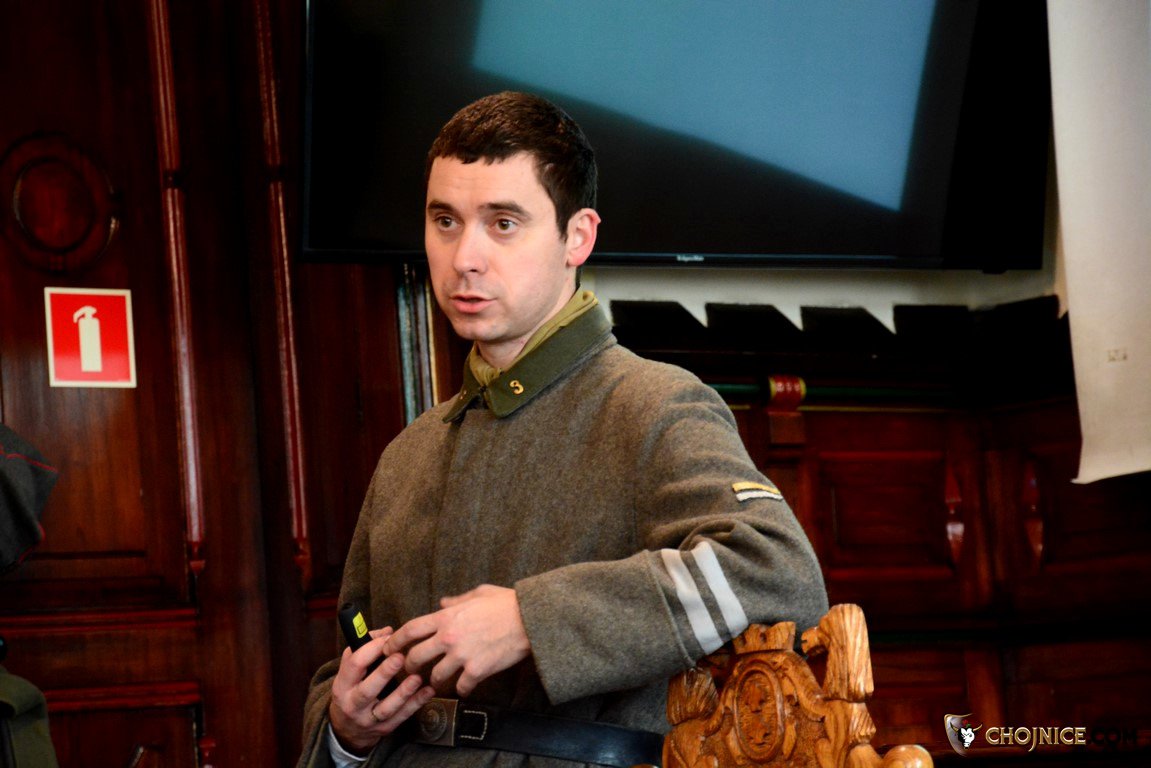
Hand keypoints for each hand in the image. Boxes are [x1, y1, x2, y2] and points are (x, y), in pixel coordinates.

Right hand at [328, 629, 436, 754]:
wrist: (347, 729)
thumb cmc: (352, 690)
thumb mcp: (350, 671)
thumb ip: (366, 648)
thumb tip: (388, 631)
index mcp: (342, 685)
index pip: (354, 665)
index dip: (371, 649)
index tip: (388, 638)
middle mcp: (353, 704)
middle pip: (368, 689)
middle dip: (385, 672)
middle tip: (401, 657)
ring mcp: (368, 719)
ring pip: (386, 707)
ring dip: (403, 692)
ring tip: (417, 677)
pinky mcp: (384, 729)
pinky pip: (402, 716)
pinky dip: (416, 704)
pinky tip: (428, 691)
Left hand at [384, 584, 530, 696]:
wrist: (530, 619)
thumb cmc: (506, 603)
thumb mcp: (479, 593)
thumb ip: (456, 600)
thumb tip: (442, 601)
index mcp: (446, 617)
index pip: (410, 630)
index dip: (395, 641)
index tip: (389, 648)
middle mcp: (449, 637)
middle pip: (416, 658)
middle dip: (407, 667)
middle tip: (408, 672)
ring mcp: (462, 656)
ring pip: (436, 677)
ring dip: (434, 682)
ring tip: (436, 684)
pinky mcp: (477, 671)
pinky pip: (462, 688)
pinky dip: (462, 690)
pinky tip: (465, 688)